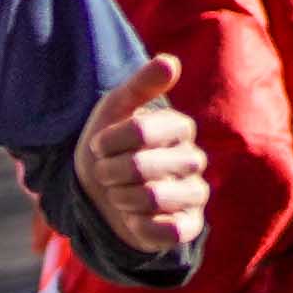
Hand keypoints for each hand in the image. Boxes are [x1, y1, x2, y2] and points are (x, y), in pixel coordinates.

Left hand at [76, 52, 205, 256]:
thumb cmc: (108, 147)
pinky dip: (139, 225)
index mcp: (179, 128)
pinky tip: (134, 218)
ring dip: (121, 198)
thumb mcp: (114, 109)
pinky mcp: (188, 226)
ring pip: (153, 198)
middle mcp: (193, 159)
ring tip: (120, 194)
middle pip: (140, 166)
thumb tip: (169, 62)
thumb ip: (140, 85)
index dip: (107, 142)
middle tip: (108, 174)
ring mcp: (194, 194)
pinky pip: (166, 230)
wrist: (98, 194)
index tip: (100, 146)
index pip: (138, 130)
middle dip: (110, 173)